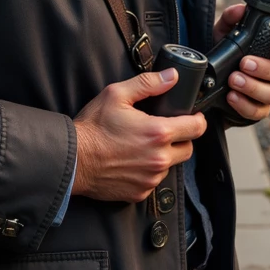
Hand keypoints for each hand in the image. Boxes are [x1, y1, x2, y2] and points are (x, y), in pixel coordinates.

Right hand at [72, 69, 206, 203]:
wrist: (72, 159)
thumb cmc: (92, 128)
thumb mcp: (117, 95)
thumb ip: (148, 84)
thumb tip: (171, 77)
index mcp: (158, 133)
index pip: (196, 128)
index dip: (197, 120)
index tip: (192, 117)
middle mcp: (159, 159)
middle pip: (188, 149)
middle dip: (181, 138)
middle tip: (164, 130)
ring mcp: (150, 178)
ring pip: (170, 165)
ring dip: (163, 155)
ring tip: (142, 145)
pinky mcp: (140, 193)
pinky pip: (153, 180)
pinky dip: (148, 171)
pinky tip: (132, 160)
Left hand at [214, 2, 269, 122]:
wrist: (208, 81)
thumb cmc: (224, 53)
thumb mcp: (222, 32)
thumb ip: (230, 19)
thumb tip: (240, 10)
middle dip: (265, 68)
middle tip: (244, 63)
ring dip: (253, 87)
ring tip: (233, 79)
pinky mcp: (259, 109)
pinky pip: (258, 112)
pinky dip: (244, 105)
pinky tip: (231, 96)